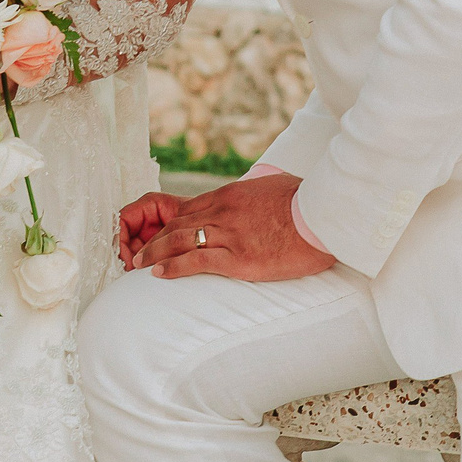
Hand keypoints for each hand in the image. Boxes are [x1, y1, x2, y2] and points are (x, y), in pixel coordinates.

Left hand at [125, 172, 335, 282]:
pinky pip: (196, 261)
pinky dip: (174, 267)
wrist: (324, 215)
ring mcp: (228, 234)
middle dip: (153, 239)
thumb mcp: (274, 187)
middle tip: (138, 253)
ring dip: (155, 253)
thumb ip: (257, 193)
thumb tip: (258, 195)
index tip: (156, 235)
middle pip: (176, 224)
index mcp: (229, 195)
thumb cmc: (307, 201)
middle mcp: (222, 212)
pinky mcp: (238, 258)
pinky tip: (159, 274)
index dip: (166, 224)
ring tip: (139, 265)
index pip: (187, 209)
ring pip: (179, 240)